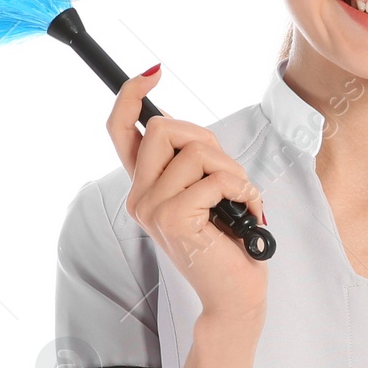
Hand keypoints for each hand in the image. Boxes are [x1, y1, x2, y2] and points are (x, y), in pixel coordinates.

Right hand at [106, 66, 268, 319]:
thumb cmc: (227, 244)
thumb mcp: (206, 193)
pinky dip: (242, 190)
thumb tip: (179, 123)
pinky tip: (247, 211)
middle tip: (228, 177)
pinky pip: (215, 179)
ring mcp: (152, 209)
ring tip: (241, 200)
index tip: (152, 72)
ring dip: (233, 171)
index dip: (131, 95)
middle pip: (164, 128)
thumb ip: (189, 161)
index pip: (120, 130)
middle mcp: (139, 197)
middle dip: (209, 141)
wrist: (234, 295)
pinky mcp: (173, 219)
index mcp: (144, 187)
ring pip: (196, 152)